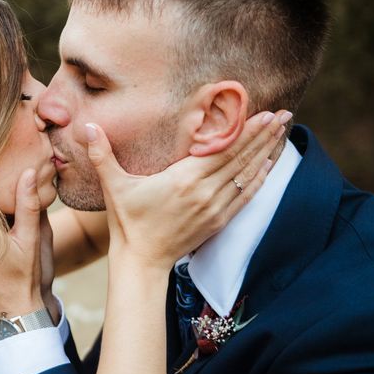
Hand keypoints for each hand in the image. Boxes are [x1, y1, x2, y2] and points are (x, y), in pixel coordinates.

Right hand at [85, 110, 290, 271]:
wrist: (142, 261)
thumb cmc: (128, 222)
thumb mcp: (113, 186)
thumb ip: (102, 154)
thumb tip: (87, 126)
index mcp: (183, 179)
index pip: (223, 149)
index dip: (246, 131)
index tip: (266, 113)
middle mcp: (205, 192)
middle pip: (241, 158)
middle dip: (264, 135)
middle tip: (285, 114)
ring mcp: (215, 208)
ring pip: (248, 175)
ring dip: (266, 153)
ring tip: (283, 132)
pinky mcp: (219, 221)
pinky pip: (246, 196)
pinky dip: (260, 179)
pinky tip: (270, 165)